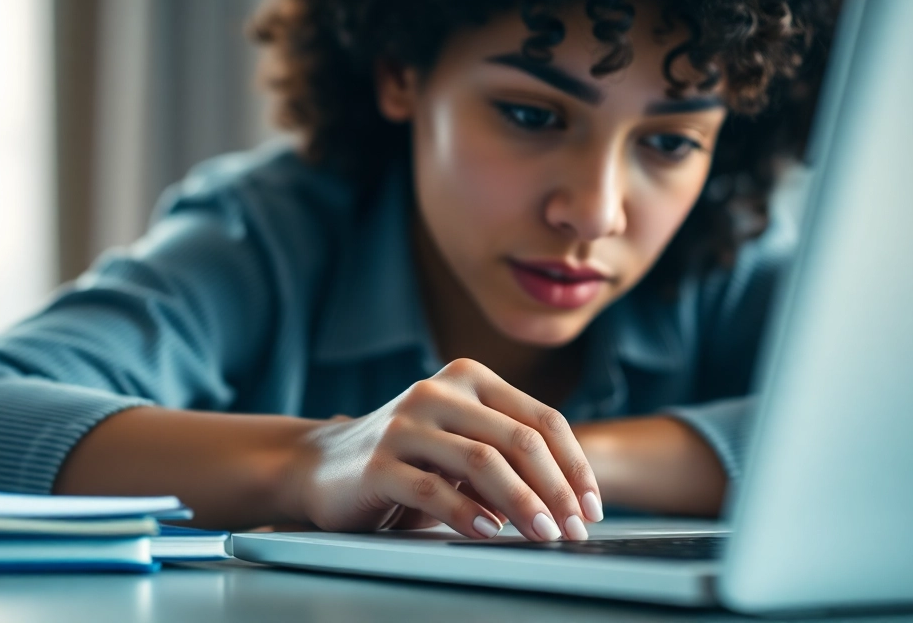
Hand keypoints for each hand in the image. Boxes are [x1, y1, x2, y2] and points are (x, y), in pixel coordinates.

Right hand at [283, 358, 603, 540]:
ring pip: (482, 462)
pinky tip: (489, 534)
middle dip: (557, 489)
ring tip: (543, 534)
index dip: (575, 466)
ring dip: (522, 503)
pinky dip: (467, 514)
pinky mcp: (378, 463)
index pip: (542, 420)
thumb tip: (570, 499)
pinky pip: (433, 489)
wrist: (320, 465)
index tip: (591, 507)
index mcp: (469, 379)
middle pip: (519, 440)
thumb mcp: (460, 444)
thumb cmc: (406, 459)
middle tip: (574, 529)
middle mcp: (439, 392)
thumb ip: (505, 454)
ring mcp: (405, 424)